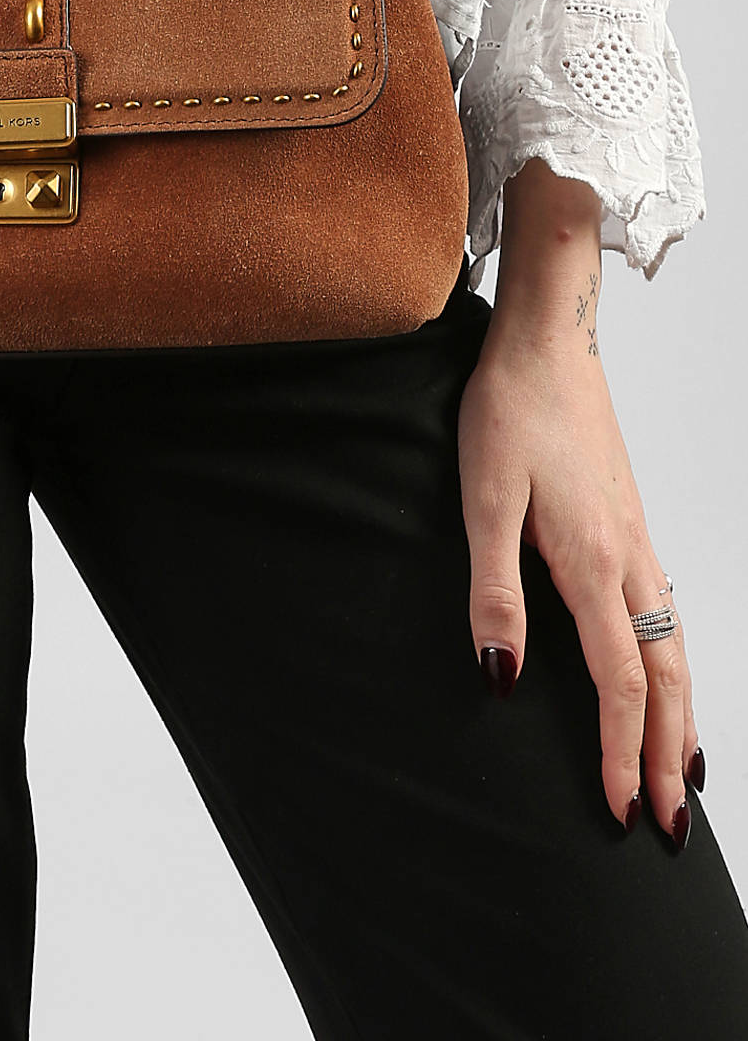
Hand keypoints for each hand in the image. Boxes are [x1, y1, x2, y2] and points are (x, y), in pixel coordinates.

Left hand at [457, 160, 701, 844]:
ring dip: (682, 718)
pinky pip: (667, 616)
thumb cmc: (508, 413)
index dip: (620, 752)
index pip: (619, 683)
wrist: (546, 341)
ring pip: (676, 650)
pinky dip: (676, 668)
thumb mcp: (482, 501)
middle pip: (665, 679)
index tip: (617, 811)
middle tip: (667, 825)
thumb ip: (493, 592)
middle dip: (669, 755)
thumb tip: (504, 679)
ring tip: (684, 774)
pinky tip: (665, 677)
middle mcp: (630, 559)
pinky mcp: (630, 524)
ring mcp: (638, 541)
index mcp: (593, 563)